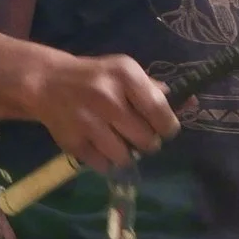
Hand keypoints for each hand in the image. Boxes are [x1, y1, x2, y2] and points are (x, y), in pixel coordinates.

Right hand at [26, 52, 180, 171]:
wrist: (46, 82)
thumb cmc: (96, 78)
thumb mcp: (125, 73)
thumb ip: (154, 91)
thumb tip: (191, 104)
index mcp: (126, 76)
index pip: (161, 113)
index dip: (168, 127)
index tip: (163, 129)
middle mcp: (107, 97)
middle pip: (147, 140)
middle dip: (147, 142)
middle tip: (137, 135)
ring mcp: (87, 121)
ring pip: (126, 158)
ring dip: (126, 154)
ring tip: (118, 141)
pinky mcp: (72, 141)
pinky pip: (103, 165)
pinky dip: (106, 160)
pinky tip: (99, 145)